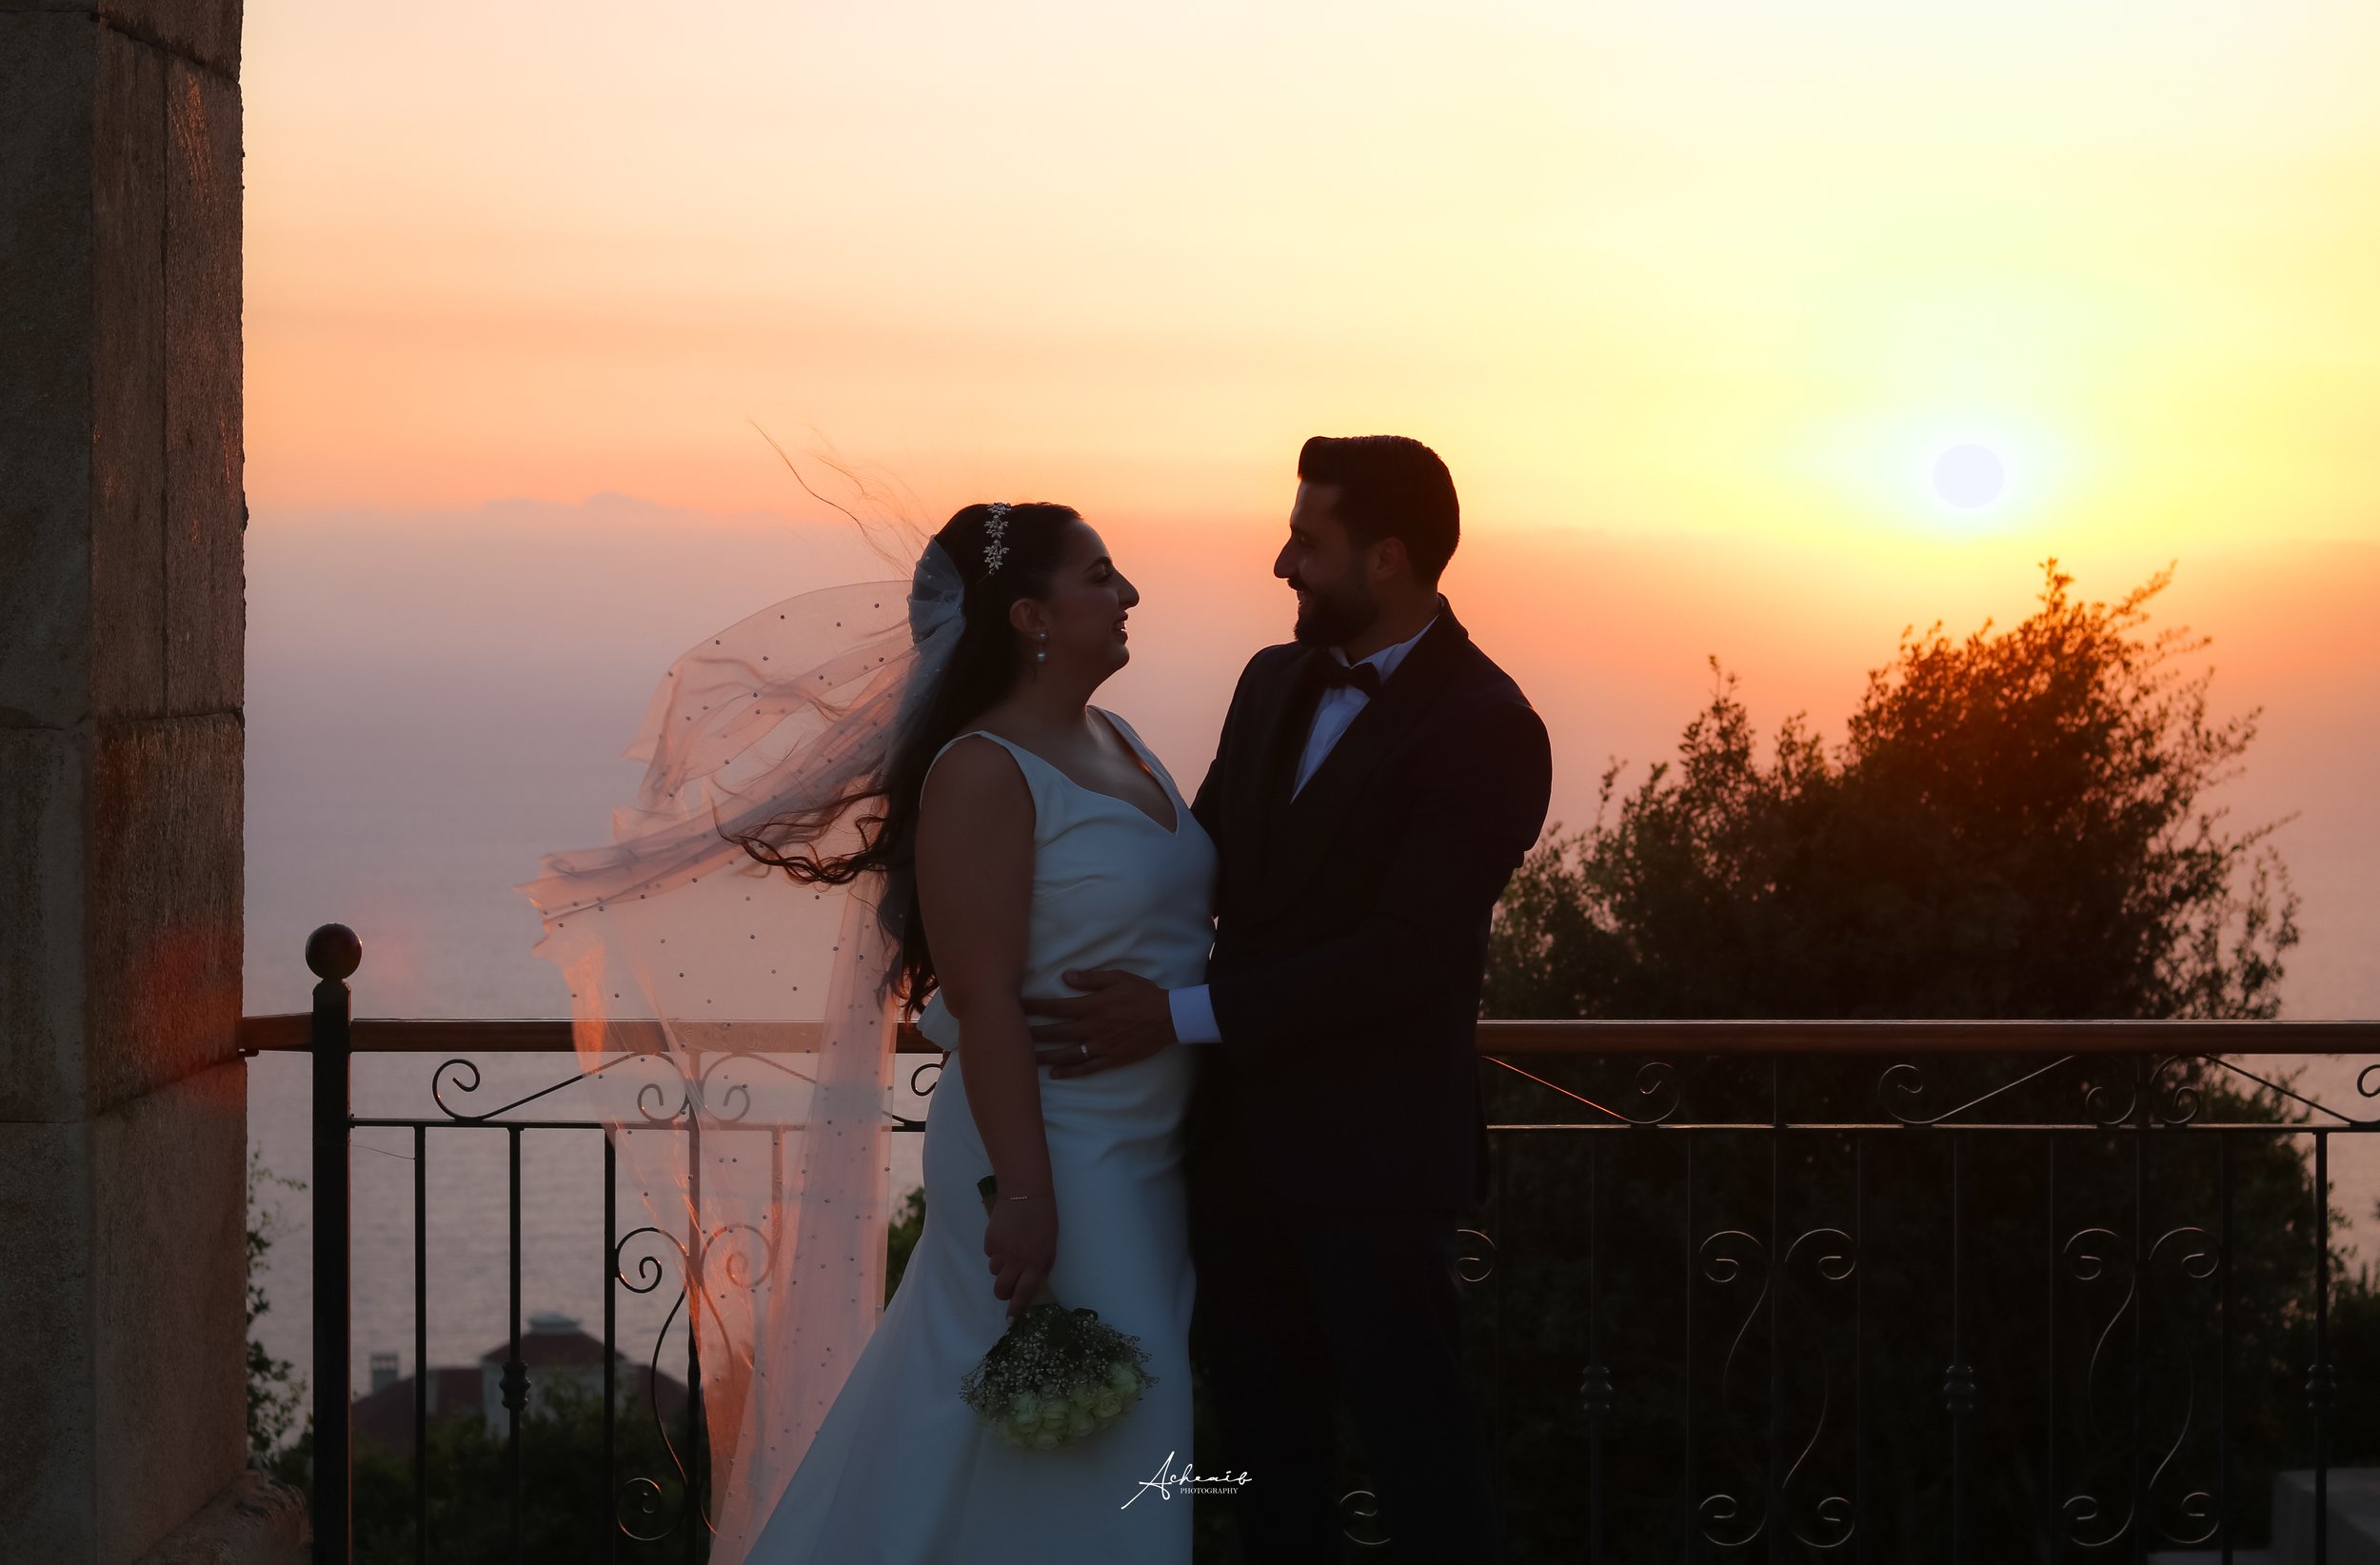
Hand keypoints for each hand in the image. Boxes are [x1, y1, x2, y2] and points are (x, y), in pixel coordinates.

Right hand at [984, 1191, 1057, 1319]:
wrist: (1025, 1194)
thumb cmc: (1044, 1217)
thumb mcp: (1051, 1244)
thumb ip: (1043, 1264)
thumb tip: (1036, 1279)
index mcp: (1035, 1263)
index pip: (1024, 1293)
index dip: (1017, 1308)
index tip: (1011, 1318)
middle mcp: (1016, 1261)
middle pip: (1001, 1289)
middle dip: (1003, 1293)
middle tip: (1006, 1288)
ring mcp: (1001, 1251)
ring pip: (994, 1271)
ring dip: (1000, 1268)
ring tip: (1010, 1253)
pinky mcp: (990, 1241)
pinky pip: (990, 1254)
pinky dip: (995, 1251)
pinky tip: (1004, 1238)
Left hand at [1025, 969, 1176, 1077]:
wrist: (1168, 1018)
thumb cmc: (1143, 994)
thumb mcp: (1118, 978)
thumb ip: (1090, 978)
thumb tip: (1064, 976)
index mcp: (1092, 1006)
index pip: (1056, 1006)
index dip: (1034, 1006)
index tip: (1016, 1006)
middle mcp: (1092, 1028)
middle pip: (1055, 1032)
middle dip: (1031, 1033)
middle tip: (1011, 1036)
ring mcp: (1101, 1046)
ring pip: (1066, 1054)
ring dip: (1044, 1056)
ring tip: (1024, 1059)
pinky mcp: (1111, 1059)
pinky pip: (1086, 1068)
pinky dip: (1069, 1072)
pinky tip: (1054, 1073)